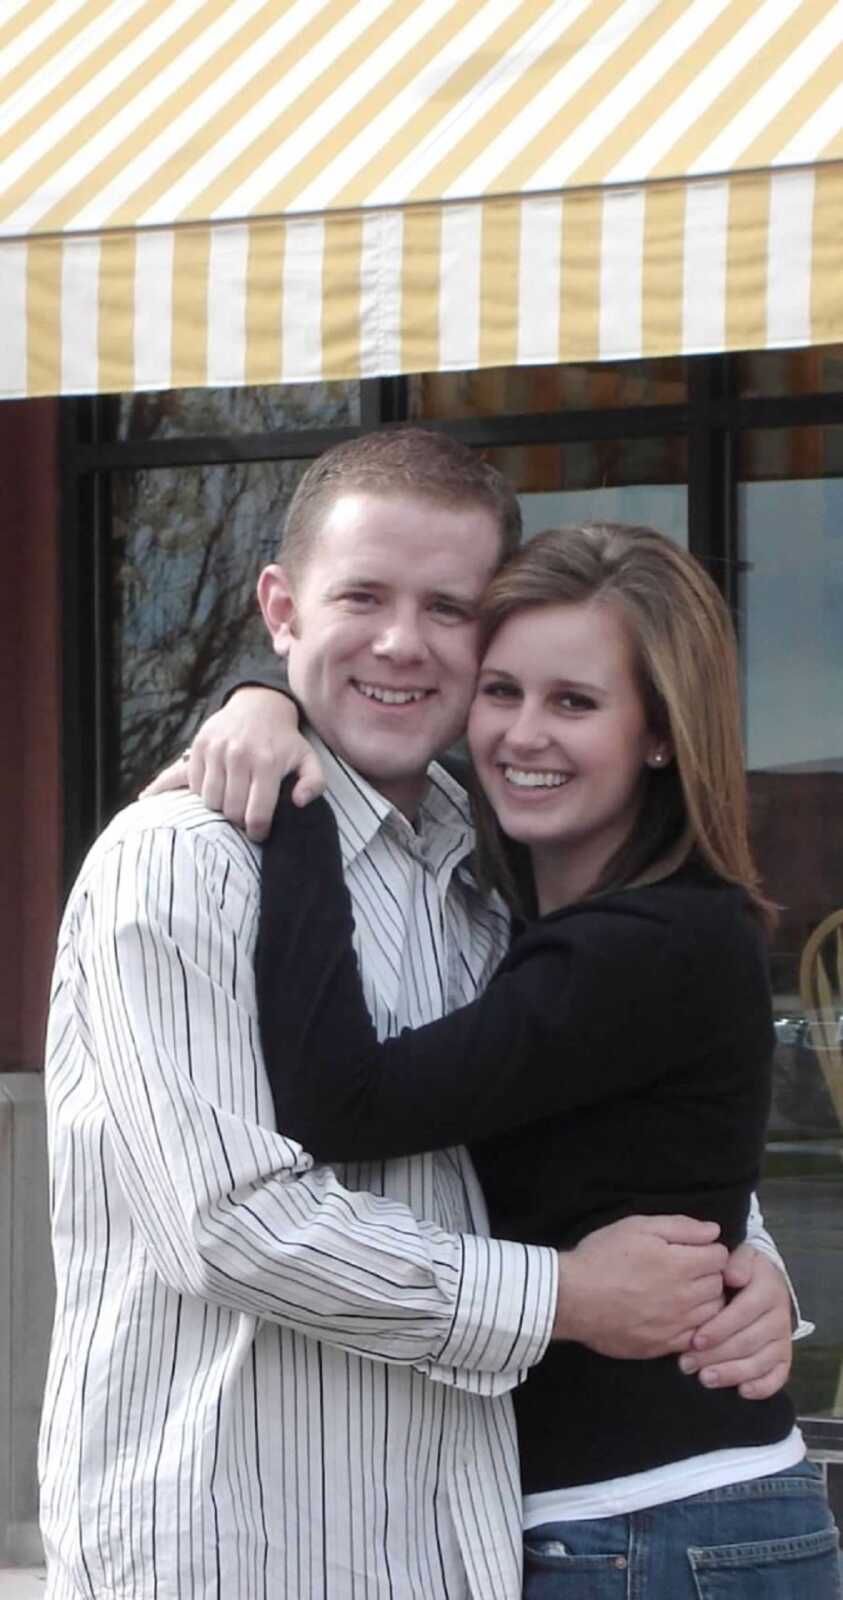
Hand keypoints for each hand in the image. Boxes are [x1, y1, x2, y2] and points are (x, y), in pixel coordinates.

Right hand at [139, 688, 325, 838]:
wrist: (258, 704)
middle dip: (239, 820)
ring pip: (210, 801)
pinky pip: (194, 785)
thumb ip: (314, 783)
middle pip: (231, 811)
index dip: (258, 832)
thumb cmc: (284, 740)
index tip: (260, 833)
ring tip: (233, 801)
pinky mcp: (199, 745)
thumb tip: (299, 802)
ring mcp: (216, 750)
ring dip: (220, 808)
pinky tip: (219, 787)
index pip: (257, 814)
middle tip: (246, 815)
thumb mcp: (308, 760)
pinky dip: (204, 793)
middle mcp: (239, 756)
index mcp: (267, 763)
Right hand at [554, 1215, 726, 1358]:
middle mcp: (684, 1297)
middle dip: (708, 1274)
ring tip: (681, 1292)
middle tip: (687, 1270)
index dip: (708, 1249)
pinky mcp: (663, 1346)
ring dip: (704, 1301)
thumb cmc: (602, 1256)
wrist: (572, 1298)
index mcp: (680, 1264)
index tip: (693, 1250)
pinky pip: (695, 1338)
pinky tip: (675, 1316)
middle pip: (719, 1285)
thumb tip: (713, 1232)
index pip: (721, 1257)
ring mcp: (675, 1325)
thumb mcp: (638, 1227)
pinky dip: (693, 1327)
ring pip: (712, 1313)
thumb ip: (680, 1227)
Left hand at [678, 1244, 791, 1398]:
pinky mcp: (784, 1358)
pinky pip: (778, 1377)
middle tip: (687, 1363)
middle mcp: (779, 1316)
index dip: (718, 1328)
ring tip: (704, 1379)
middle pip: (748, 1342)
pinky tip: (741, 1391)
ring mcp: (783, 1339)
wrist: (763, 1281)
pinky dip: (761, 1387)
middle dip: (716, 1355)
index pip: (743, 1312)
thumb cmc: (741, 1270)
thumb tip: (731, 1276)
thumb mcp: (740, 1256)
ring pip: (759, 1362)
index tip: (694, 1339)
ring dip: (731, 1373)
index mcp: (768, 1289)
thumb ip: (734, 1261)